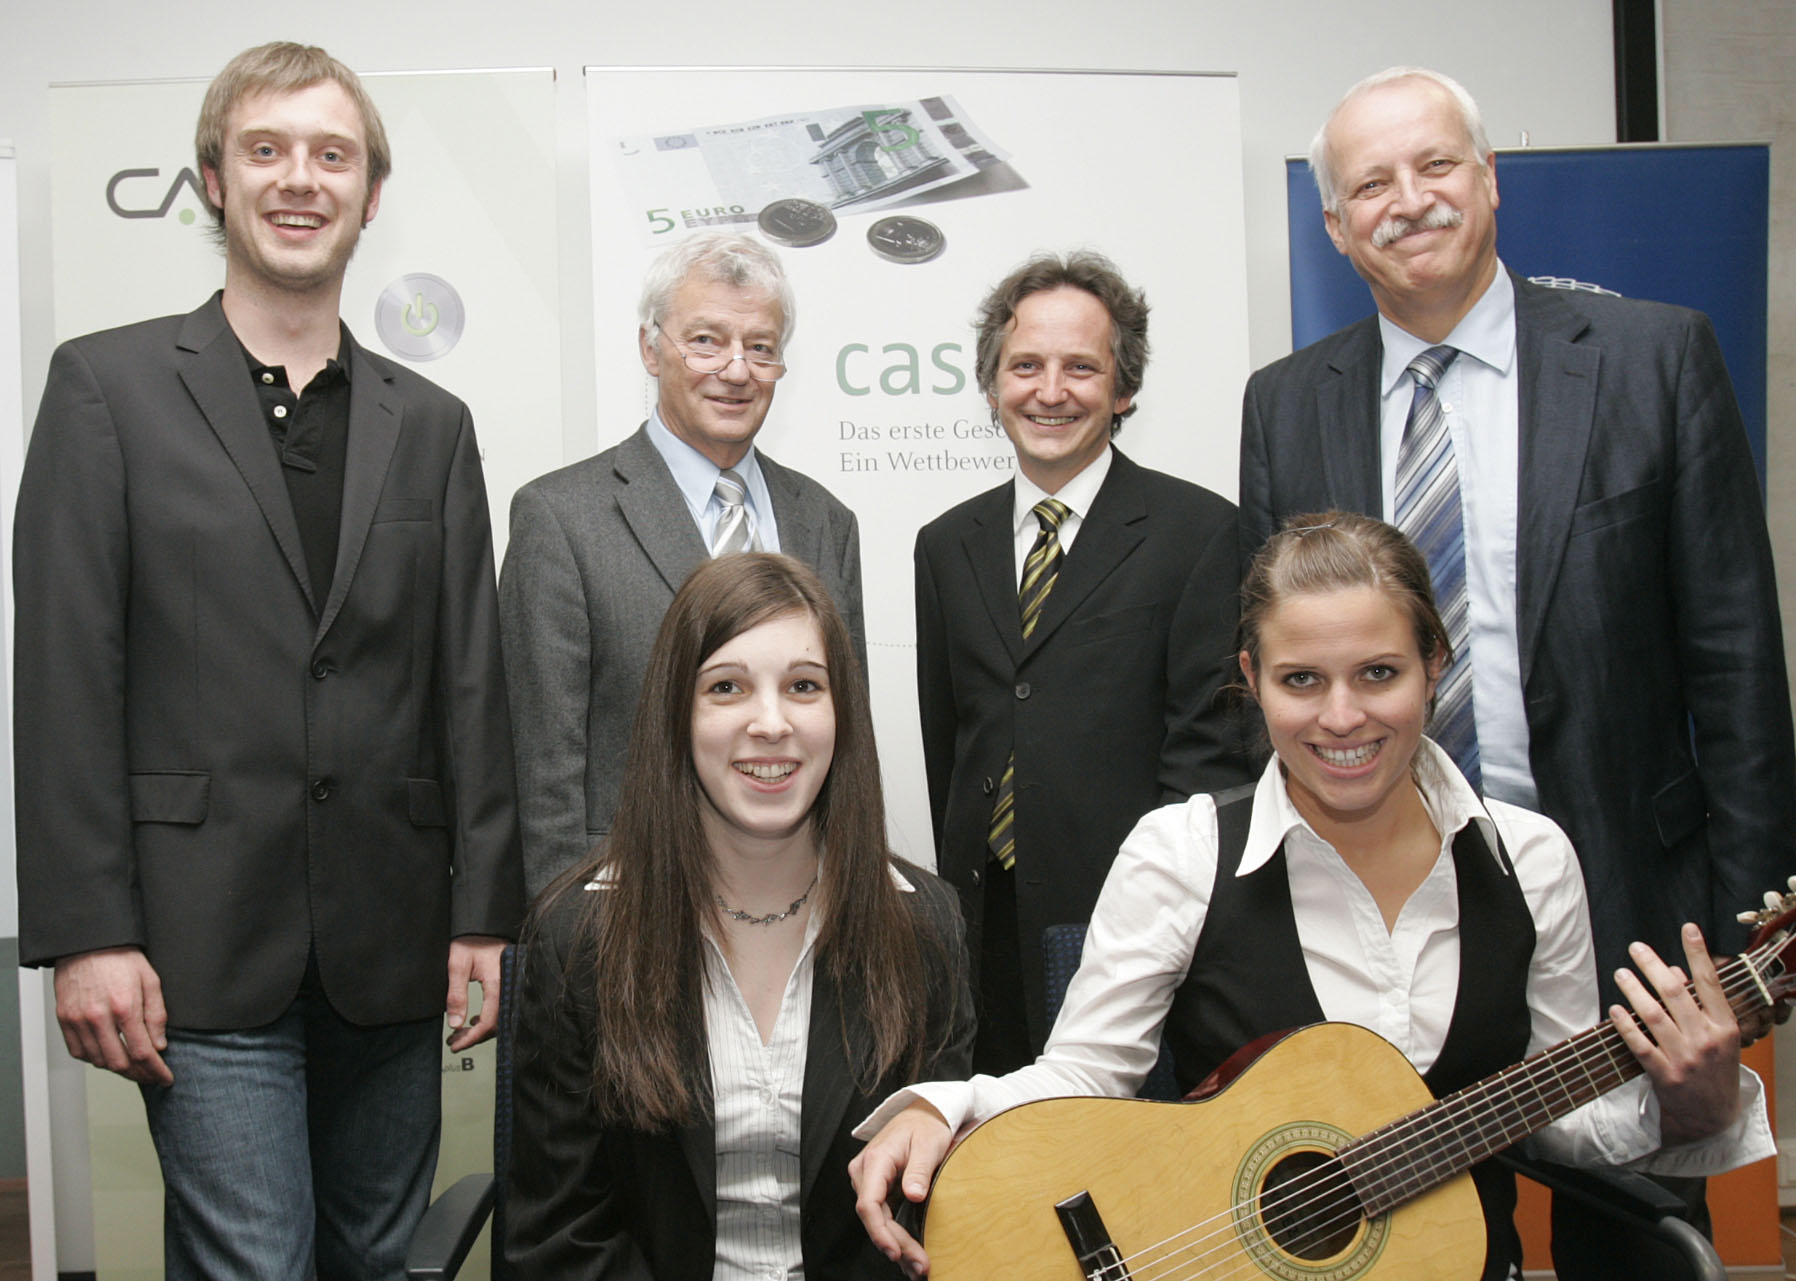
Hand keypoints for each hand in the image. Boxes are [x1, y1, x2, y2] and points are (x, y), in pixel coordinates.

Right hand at [53, 947, 172, 1085]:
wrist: (88, 943)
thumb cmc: (121, 958)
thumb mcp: (151, 980)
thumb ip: (157, 1015)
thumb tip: (159, 1045)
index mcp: (124, 1007)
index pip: (142, 1052)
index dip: (156, 1070)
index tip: (165, 1078)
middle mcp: (98, 1018)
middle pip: (119, 1063)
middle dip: (139, 1075)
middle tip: (152, 1076)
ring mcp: (78, 1020)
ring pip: (98, 1061)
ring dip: (118, 1069)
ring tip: (134, 1068)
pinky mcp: (64, 1019)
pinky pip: (78, 1051)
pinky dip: (94, 1059)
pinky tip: (109, 1055)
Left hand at [446, 935, 507, 1051]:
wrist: (483, 924)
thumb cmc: (471, 939)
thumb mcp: (457, 965)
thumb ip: (456, 995)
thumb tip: (455, 1024)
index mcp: (498, 982)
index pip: (488, 1021)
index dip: (471, 1038)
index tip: (455, 1045)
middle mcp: (508, 985)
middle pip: (496, 1024)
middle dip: (474, 1037)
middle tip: (454, 1042)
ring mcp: (509, 984)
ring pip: (499, 1017)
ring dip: (479, 1029)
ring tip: (459, 1033)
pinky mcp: (507, 983)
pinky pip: (501, 1007)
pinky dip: (486, 1018)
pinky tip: (473, 1020)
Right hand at [849, 1100, 951, 1277]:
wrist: (923, 1113)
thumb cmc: (927, 1127)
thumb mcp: (928, 1144)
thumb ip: (919, 1169)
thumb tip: (914, 1195)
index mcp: (875, 1160)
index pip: (869, 1203)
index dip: (880, 1231)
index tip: (896, 1252)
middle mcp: (865, 1172)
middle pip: (874, 1217)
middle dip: (896, 1245)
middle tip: (921, 1266)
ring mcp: (868, 1181)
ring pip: (878, 1220)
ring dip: (897, 1245)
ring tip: (919, 1267)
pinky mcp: (877, 1188)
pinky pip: (883, 1216)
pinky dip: (896, 1236)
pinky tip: (909, 1254)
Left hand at [1610, 923, 1741, 1144]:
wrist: (1713, 1117)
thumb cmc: (1716, 1068)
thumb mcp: (1721, 1037)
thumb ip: (1702, 1006)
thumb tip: (1676, 973)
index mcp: (1726, 1028)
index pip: (1711, 983)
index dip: (1698, 953)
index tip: (1688, 928)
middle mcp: (1707, 1041)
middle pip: (1675, 994)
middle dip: (1653, 966)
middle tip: (1635, 948)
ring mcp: (1686, 1059)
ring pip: (1653, 1016)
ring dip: (1633, 990)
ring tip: (1621, 972)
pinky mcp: (1665, 1075)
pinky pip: (1640, 1044)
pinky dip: (1626, 1025)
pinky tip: (1615, 1008)